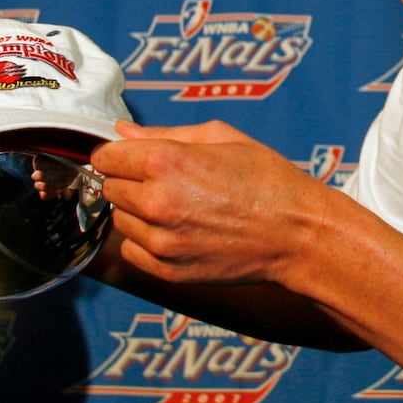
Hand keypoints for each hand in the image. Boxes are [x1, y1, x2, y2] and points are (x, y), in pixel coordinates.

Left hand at [90, 119, 328, 289]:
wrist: (297, 233)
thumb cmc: (267, 179)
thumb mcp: (222, 138)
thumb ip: (165, 133)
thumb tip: (123, 131)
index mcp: (165, 162)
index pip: (105, 157)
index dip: (118, 154)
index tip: (133, 158)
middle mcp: (155, 203)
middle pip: (109, 188)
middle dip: (130, 181)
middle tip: (167, 182)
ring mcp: (160, 241)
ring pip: (119, 220)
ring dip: (137, 212)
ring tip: (179, 207)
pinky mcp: (167, 270)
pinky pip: (132, 250)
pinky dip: (146, 241)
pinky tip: (178, 231)